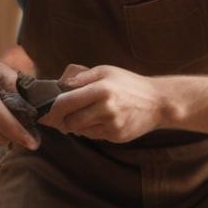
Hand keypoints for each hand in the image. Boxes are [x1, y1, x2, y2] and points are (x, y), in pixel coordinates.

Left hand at [40, 64, 166, 142]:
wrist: (158, 102)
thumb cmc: (129, 84)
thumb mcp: (106, 71)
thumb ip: (82, 77)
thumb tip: (61, 85)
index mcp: (101, 89)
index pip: (66, 103)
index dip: (54, 107)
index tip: (49, 108)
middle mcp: (106, 108)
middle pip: (70, 121)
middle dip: (65, 119)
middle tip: (66, 114)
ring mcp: (112, 124)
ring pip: (80, 131)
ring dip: (78, 125)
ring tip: (87, 114)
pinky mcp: (116, 136)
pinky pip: (94, 136)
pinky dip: (92, 129)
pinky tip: (101, 120)